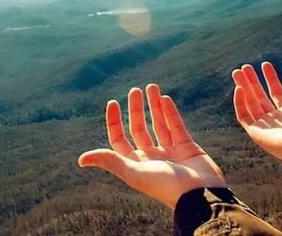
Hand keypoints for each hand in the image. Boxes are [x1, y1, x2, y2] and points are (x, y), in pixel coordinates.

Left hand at [78, 84, 225, 208]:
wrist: (200, 195)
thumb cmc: (165, 186)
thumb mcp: (134, 173)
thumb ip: (110, 161)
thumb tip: (81, 159)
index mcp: (136, 164)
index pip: (120, 140)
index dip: (114, 122)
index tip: (113, 102)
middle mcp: (151, 157)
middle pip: (140, 129)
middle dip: (136, 109)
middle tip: (135, 90)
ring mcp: (170, 152)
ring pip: (159, 124)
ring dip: (155, 106)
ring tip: (152, 86)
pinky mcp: (188, 148)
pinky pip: (177, 126)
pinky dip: (171, 113)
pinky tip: (165, 98)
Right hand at [232, 62, 281, 183]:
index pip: (276, 94)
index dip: (270, 79)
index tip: (264, 64)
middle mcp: (276, 122)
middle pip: (260, 98)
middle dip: (252, 82)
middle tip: (244, 67)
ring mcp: (265, 129)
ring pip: (249, 105)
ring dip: (243, 88)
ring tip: (236, 72)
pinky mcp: (256, 135)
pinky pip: (244, 117)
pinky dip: (239, 103)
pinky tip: (239, 88)